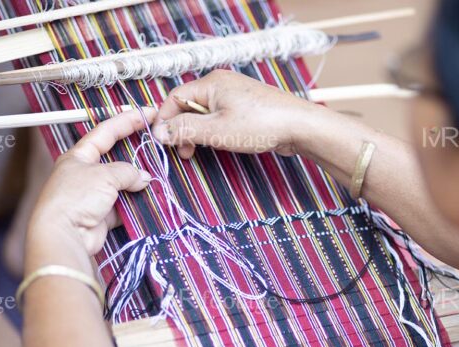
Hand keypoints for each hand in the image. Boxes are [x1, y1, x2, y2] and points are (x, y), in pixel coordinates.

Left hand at [28, 108, 155, 257]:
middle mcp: (84, 174)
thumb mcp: (105, 175)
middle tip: (157, 146)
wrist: (64, 234)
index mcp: (78, 156)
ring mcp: (93, 196)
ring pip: (122, 184)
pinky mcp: (100, 216)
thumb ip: (127, 172)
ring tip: (157, 177)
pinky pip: (123, 206)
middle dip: (136, 154)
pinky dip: (135, 204)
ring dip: (138, 183)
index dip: (127, 120)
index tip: (148, 113)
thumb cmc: (75, 198)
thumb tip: (144, 178)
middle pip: (116, 158)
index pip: (106, 132)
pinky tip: (149, 200)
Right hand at [151, 70, 317, 158]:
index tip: (161, 140)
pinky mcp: (246, 106)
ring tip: (197, 151)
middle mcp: (221, 83)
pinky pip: (219, 116)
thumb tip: (159, 131)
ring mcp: (235, 94)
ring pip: (204, 113)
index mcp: (211, 83)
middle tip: (182, 151)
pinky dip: (212, 131)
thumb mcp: (216, 131)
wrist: (299, 126)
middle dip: (181, 129)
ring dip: (196, 132)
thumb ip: (185, 130)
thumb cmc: (260, 125)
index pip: (175, 98)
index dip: (164, 120)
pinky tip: (217, 144)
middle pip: (188, 105)